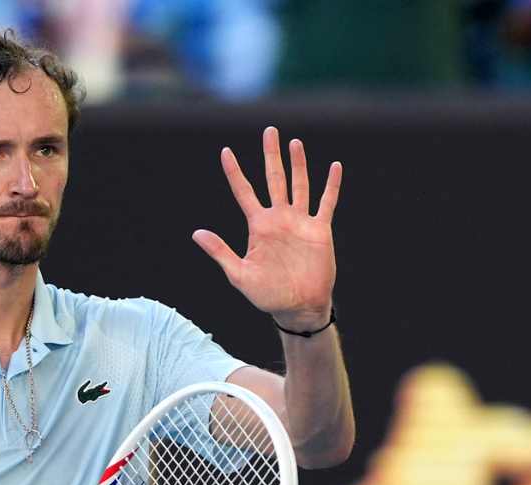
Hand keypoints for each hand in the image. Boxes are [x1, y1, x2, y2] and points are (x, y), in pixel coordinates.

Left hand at [192, 127, 341, 330]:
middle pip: (274, 179)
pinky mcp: (319, 230)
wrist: (297, 307)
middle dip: (271, 156)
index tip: (225, 152)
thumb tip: (196, 233)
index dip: (235, 173)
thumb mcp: (239, 274)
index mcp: (258, 226)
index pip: (244, 192)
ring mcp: (300, 222)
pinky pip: (326, 203)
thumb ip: (220, 251)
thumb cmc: (267, 294)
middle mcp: (279, 218)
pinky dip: (330, 185)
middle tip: (269, 131)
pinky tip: (334, 166)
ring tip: (294, 142)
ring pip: (299, 185)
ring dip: (298, 164)